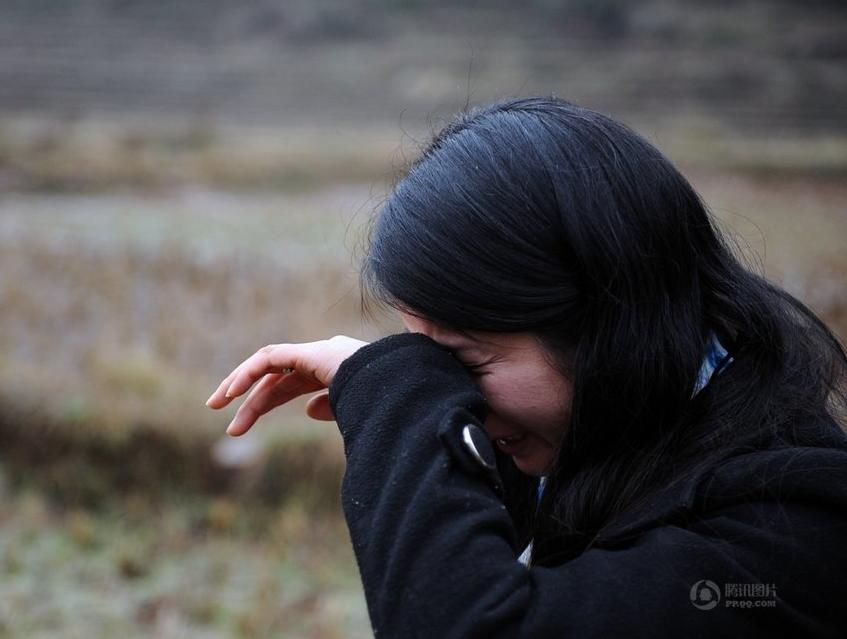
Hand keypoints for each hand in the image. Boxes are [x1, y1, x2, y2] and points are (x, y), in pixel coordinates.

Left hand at [205, 335, 368, 435]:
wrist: (392, 390)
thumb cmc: (379, 402)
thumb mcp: (351, 410)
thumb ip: (330, 407)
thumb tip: (308, 409)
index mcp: (330, 373)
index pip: (288, 385)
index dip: (261, 403)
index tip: (236, 427)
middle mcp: (320, 358)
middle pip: (274, 377)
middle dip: (246, 395)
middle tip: (219, 414)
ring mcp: (314, 353)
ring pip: (266, 364)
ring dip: (240, 383)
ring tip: (217, 404)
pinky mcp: (307, 352)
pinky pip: (270, 358)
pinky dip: (249, 373)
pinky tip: (233, 392)